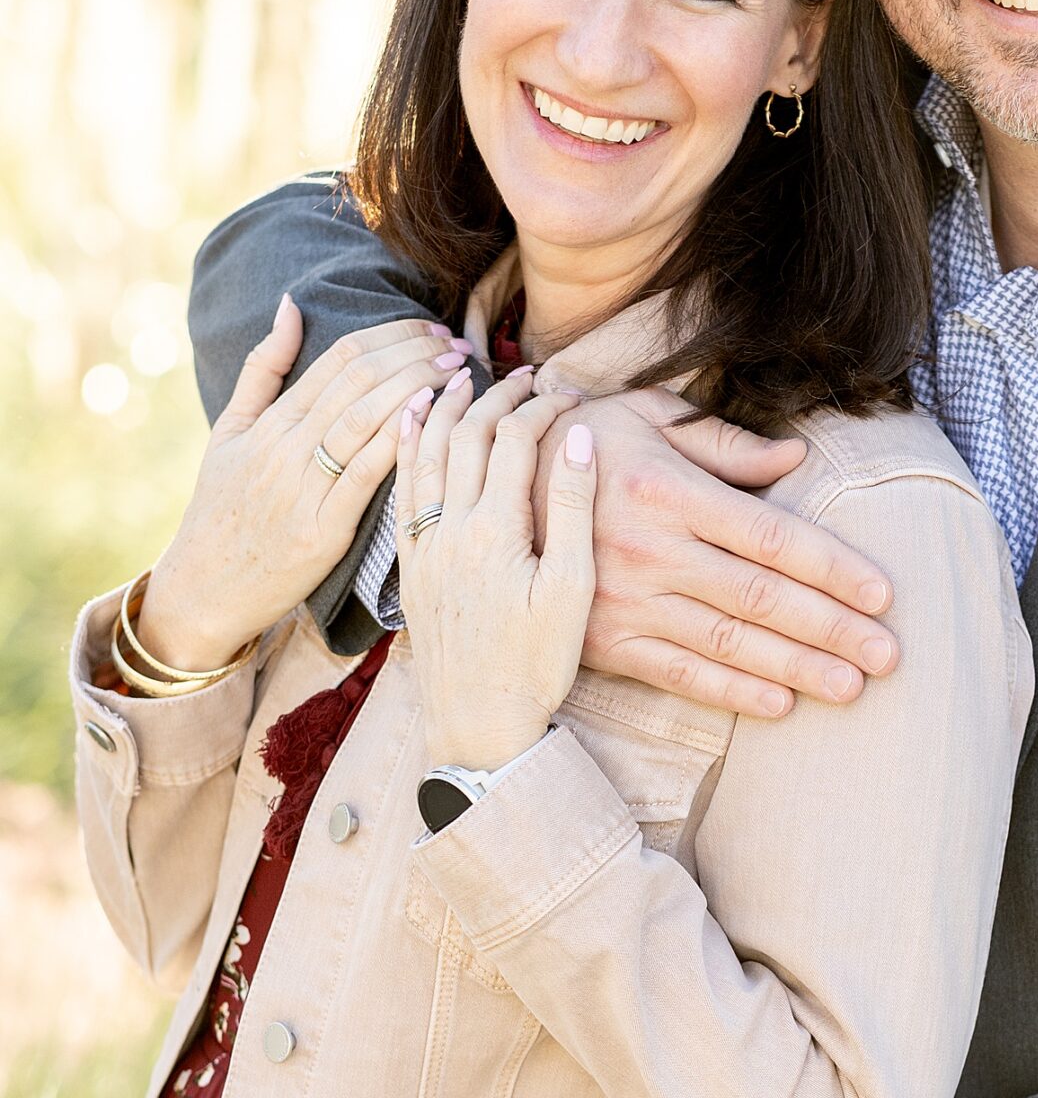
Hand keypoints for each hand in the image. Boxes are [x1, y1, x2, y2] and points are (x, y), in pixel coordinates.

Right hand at [139, 300, 467, 672]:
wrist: (204, 586)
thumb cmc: (223, 508)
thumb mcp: (230, 431)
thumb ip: (262, 369)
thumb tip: (290, 305)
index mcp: (270, 422)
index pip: (339, 359)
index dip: (389, 335)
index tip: (428, 327)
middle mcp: (286, 447)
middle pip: (359, 381)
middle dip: (413, 353)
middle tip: (456, 342)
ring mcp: (304, 487)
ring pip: (365, 418)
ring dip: (417, 385)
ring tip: (457, 369)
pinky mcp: (323, 529)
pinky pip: (366, 475)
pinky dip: (398, 438)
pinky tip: (431, 413)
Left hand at [397, 365, 596, 772]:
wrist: (477, 725)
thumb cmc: (534, 666)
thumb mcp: (571, 590)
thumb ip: (573, 510)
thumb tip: (578, 439)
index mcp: (495, 532)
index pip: (516, 440)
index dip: (543, 406)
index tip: (569, 391)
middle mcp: (450, 529)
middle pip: (468, 435)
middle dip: (497, 394)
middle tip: (526, 373)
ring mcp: (422, 545)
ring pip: (426, 452)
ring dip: (444, 406)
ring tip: (460, 372)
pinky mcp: (407, 564)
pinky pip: (400, 488)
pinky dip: (406, 445)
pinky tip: (409, 420)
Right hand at [525, 378, 899, 719]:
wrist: (482, 497)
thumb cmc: (578, 445)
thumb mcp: (643, 418)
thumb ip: (721, 442)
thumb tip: (794, 459)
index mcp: (670, 490)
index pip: (772, 537)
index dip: (834, 568)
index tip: (883, 594)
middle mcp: (653, 550)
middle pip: (762, 597)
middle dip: (832, 629)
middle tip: (889, 656)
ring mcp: (626, 600)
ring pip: (728, 641)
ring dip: (796, 668)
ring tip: (851, 688)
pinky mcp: (604, 639)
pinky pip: (678, 672)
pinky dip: (731, 692)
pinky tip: (779, 704)